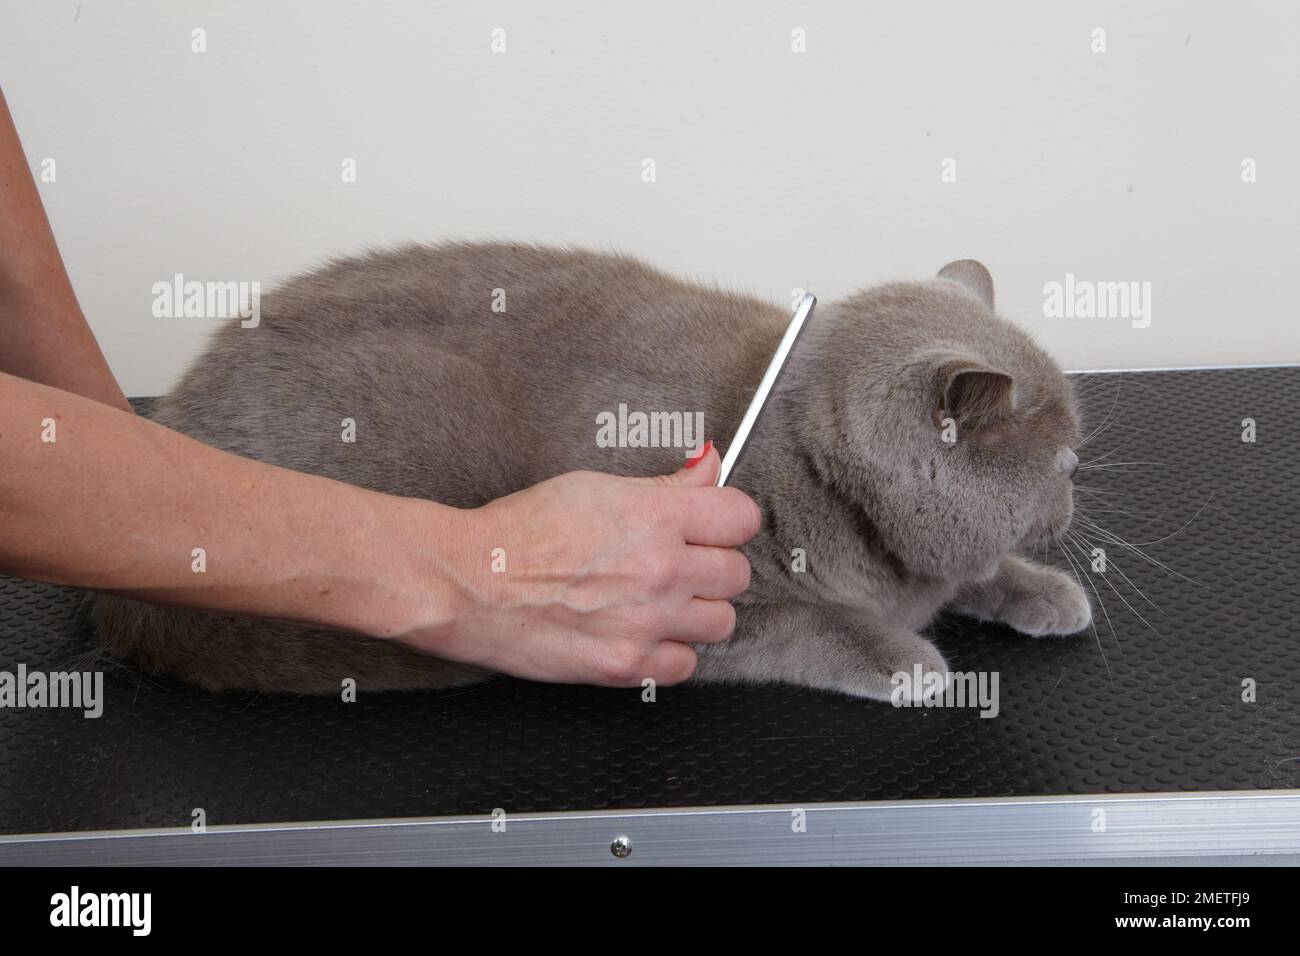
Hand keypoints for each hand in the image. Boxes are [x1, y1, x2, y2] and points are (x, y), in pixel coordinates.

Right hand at [399, 445, 759, 686]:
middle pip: (737, 573)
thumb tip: (708, 465)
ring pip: (722, 622)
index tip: (712, 526)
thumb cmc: (520, 531)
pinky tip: (643, 634)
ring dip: (698, 612)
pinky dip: (670, 653)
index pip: (741, 517)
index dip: (727, 519)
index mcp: (656, 518)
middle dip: (712, 566)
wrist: (469, 583)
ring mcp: (647, 622)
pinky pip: (686, 666)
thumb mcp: (594, 487)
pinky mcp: (627, 665)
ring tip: (662, 602)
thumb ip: (663, 485)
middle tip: (678, 565)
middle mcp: (662, 570)